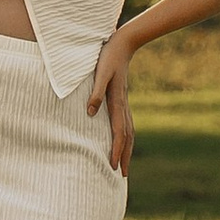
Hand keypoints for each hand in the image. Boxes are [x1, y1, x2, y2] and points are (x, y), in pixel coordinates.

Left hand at [85, 32, 135, 177]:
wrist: (122, 44)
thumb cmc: (108, 58)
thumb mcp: (99, 73)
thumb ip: (96, 92)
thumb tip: (91, 113)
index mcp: (117, 102)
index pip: (118, 132)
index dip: (116, 150)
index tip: (113, 166)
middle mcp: (123, 105)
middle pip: (127, 137)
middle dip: (124, 156)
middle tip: (122, 176)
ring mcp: (124, 103)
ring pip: (129, 131)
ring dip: (127, 149)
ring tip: (124, 164)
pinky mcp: (122, 99)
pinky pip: (126, 123)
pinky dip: (126, 137)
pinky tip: (122, 140)